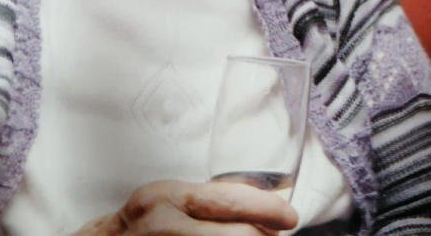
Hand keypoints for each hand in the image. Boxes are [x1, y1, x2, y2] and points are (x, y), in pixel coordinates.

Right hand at [73, 180, 298, 234]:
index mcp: (170, 198)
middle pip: (236, 235)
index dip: (267, 210)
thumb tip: (266, 207)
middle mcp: (164, 225)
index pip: (230, 200)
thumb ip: (211, 202)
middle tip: (276, 235)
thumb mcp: (170, 202)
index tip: (290, 217)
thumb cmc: (141, 226)